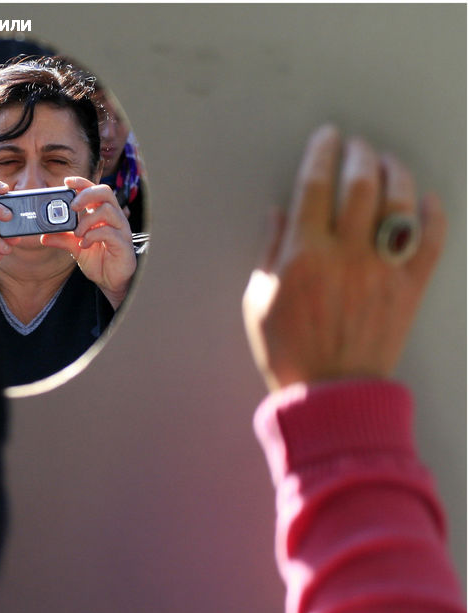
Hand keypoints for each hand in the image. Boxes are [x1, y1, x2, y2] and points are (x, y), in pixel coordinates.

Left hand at [41, 176, 136, 308]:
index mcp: (102, 214)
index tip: (66, 182)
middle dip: (86, 195)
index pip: (94, 190)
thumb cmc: (98, 259)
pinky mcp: (123, 243)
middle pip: (105, 192)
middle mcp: (113, 218)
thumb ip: (62, 239)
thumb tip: (43, 236)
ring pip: (107, 210)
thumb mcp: (75, 248)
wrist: (110, 280)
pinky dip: (93, 235)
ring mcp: (120, 229)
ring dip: (87, 220)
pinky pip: (109, 232)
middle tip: (72, 206)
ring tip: (77, 233)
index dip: (82, 182)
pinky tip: (85, 244)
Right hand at [243, 125, 446, 390]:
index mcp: (304, 255)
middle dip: (360, 153)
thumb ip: (270, 251)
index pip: (315, 185)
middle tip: (357, 145)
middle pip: (361, 183)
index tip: (326, 137)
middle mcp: (346, 255)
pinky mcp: (410, 289)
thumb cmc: (288, 350)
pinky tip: (426, 199)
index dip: (321, 152)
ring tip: (388, 162)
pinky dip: (434, 213)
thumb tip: (280, 212)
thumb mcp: (259, 300)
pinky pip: (432, 240)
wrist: (331, 394)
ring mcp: (383, 270)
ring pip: (400, 201)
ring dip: (396, 172)